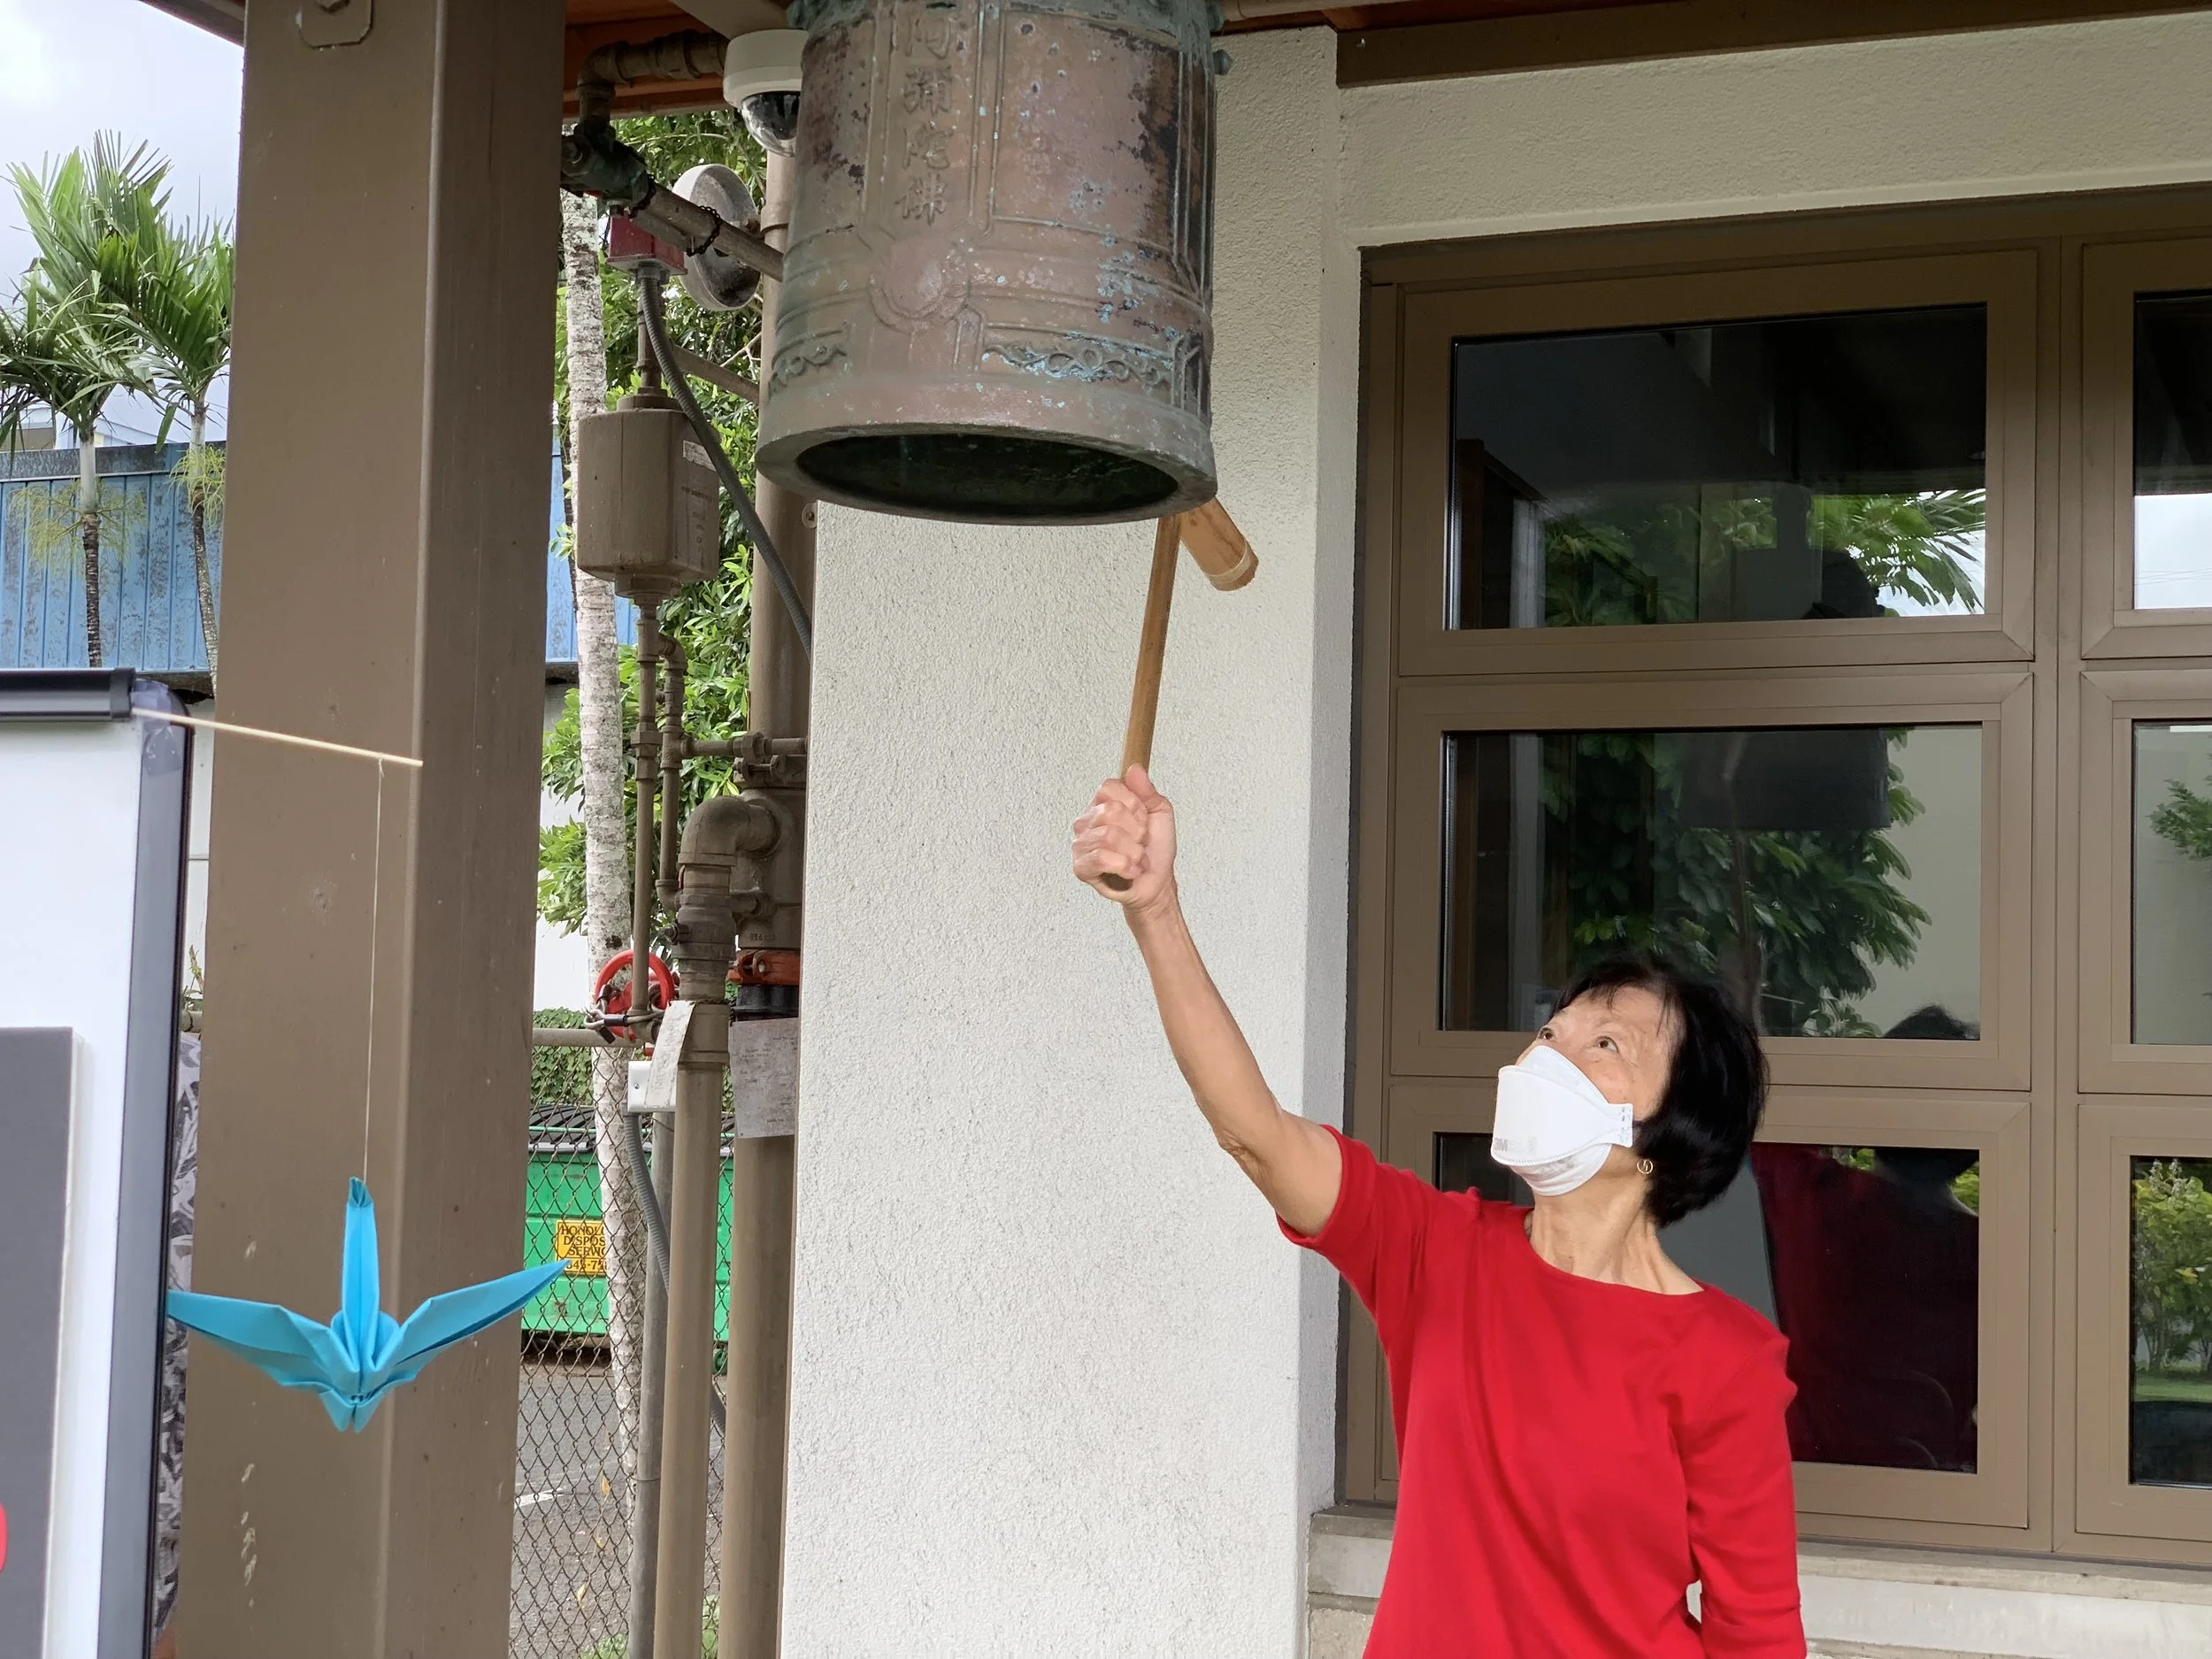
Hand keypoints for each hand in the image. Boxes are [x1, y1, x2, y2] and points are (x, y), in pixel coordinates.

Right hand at [1072, 766, 1177, 911]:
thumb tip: (1134, 769)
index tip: (1143, 819)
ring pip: (1109, 836)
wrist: (1157, 883)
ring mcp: (1081, 843)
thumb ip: (1147, 790)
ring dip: (1133, 852)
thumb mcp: (1160, 812)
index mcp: (1103, 804)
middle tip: (1140, 841)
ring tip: (1136, 858)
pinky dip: (1124, 866)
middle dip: (1136, 830)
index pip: (1109, 787)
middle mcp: (1088, 821)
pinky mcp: (1081, 867)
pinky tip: (1129, 870)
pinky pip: (1101, 858)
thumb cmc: (1155, 849)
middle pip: (1111, 811)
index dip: (1134, 804)